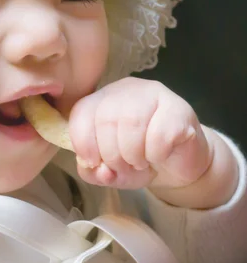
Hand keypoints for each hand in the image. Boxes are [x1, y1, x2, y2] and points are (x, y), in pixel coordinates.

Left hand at [69, 77, 237, 207]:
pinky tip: (160, 156)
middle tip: (124, 166)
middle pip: (106, 118)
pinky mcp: (179, 109)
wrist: (180, 165)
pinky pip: (159, 134)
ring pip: (131, 122)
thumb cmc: (139, 161)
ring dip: (133, 155)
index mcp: (103, 99)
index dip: (83, 142)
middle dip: (111, 154)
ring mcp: (154, 94)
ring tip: (140, 162)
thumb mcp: (109, 171)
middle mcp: (126, 90)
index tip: (94, 163)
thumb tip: (99, 170)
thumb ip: (92, 172)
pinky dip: (155, 154)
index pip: (81, 112)